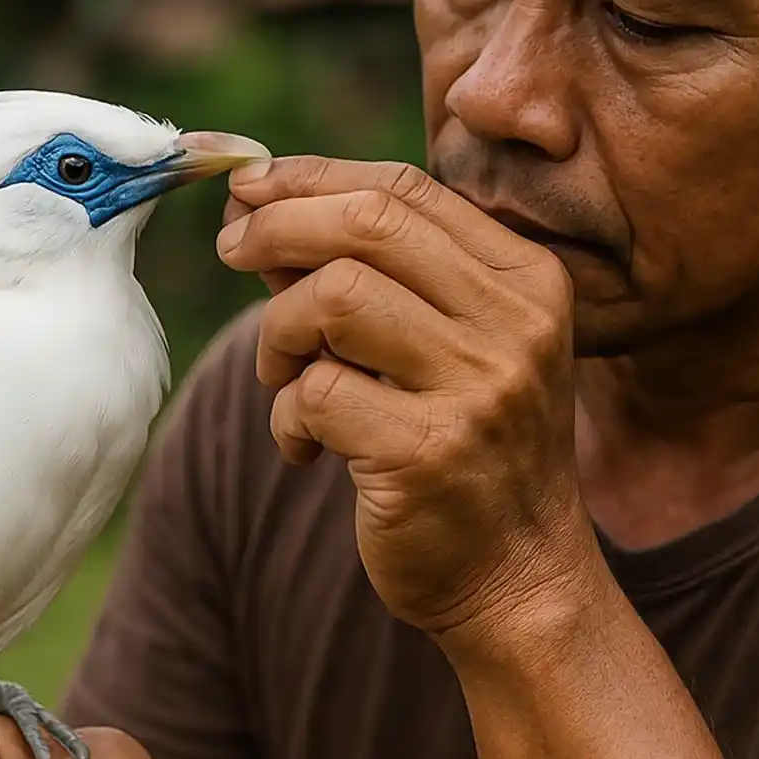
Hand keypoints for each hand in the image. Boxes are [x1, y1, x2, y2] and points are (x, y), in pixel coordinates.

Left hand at [216, 157, 602, 640]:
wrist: (521, 581)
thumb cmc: (469, 451)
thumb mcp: (446, 347)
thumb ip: (372, 276)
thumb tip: (260, 208)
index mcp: (527, 280)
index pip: (406, 189)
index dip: (311, 178)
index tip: (249, 190)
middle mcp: (516, 325)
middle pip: (367, 224)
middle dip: (277, 227)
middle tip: (231, 249)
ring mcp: (479, 389)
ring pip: (335, 298)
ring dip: (280, 330)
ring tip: (282, 375)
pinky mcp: (428, 455)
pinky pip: (315, 394)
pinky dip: (286, 414)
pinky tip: (302, 448)